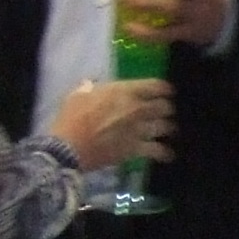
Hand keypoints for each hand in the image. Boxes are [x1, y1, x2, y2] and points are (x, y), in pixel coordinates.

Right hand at [54, 77, 172, 165]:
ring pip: (165, 127)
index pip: (155, 85)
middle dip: (167, 109)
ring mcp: (138, 129)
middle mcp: (136, 108)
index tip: (167, 91)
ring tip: (170, 130)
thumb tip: (91, 84)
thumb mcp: (77, 95)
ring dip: (169, 128)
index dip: (165, 88)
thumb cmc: (71, 118)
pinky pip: (158, 150)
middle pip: (164, 107)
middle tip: (166, 112)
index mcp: (124, 91)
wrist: (68, 147)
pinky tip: (168, 154)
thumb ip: (89, 88)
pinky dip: (165, 153)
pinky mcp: (136, 149)